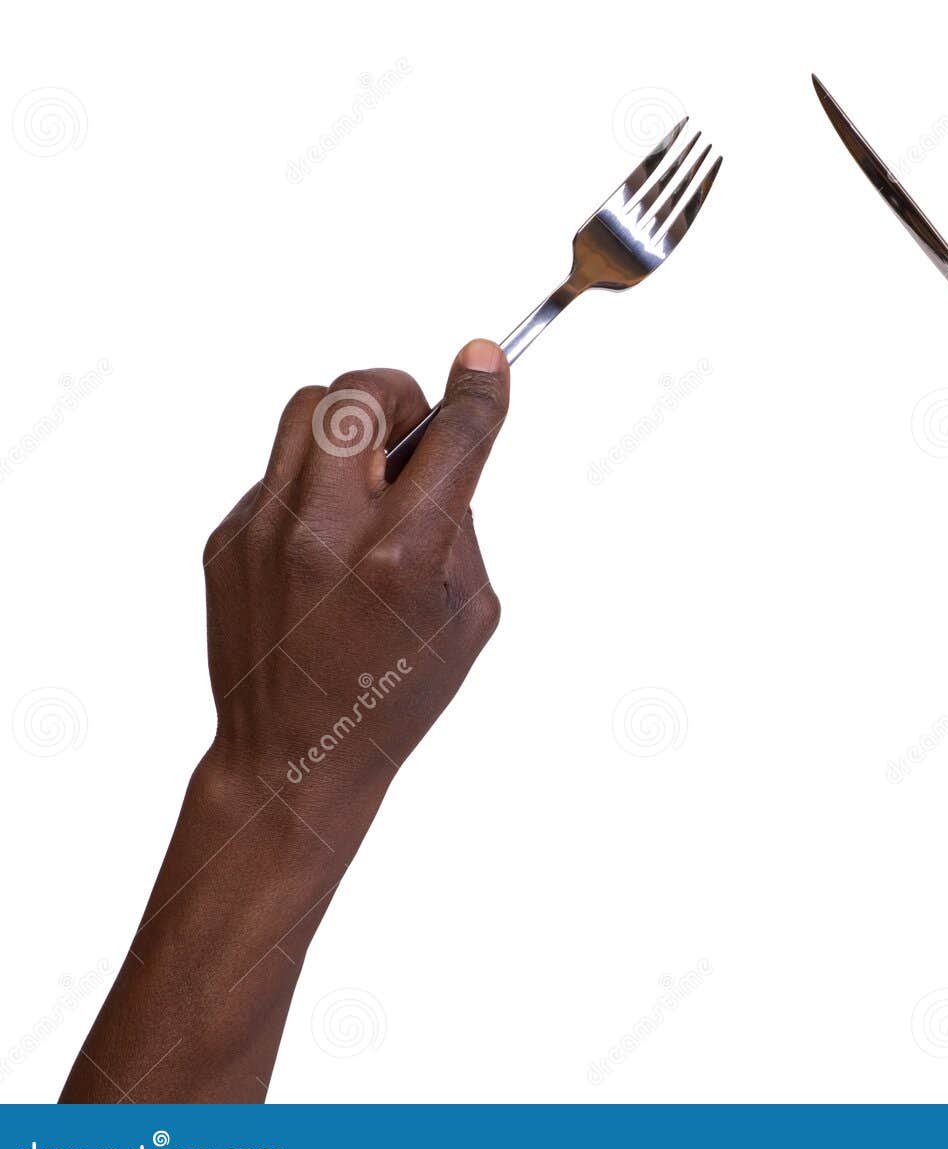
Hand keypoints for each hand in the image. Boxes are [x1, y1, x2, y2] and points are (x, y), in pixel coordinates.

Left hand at [199, 338, 508, 861]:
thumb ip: (459, 522)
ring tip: (370, 477)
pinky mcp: (227, 538)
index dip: (479, 388)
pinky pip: (278, 470)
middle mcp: (328, 530)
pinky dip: (315, 485)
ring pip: (307, 411)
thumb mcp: (468, 614)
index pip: (453, 436)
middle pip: (360, 393)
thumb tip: (446, 448)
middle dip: (399, 394)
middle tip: (414, 433)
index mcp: (404, 555)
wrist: (293, 754)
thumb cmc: (396, 694)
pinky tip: (325, 544)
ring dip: (351, 423)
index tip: (484, 358)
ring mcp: (267, 530)